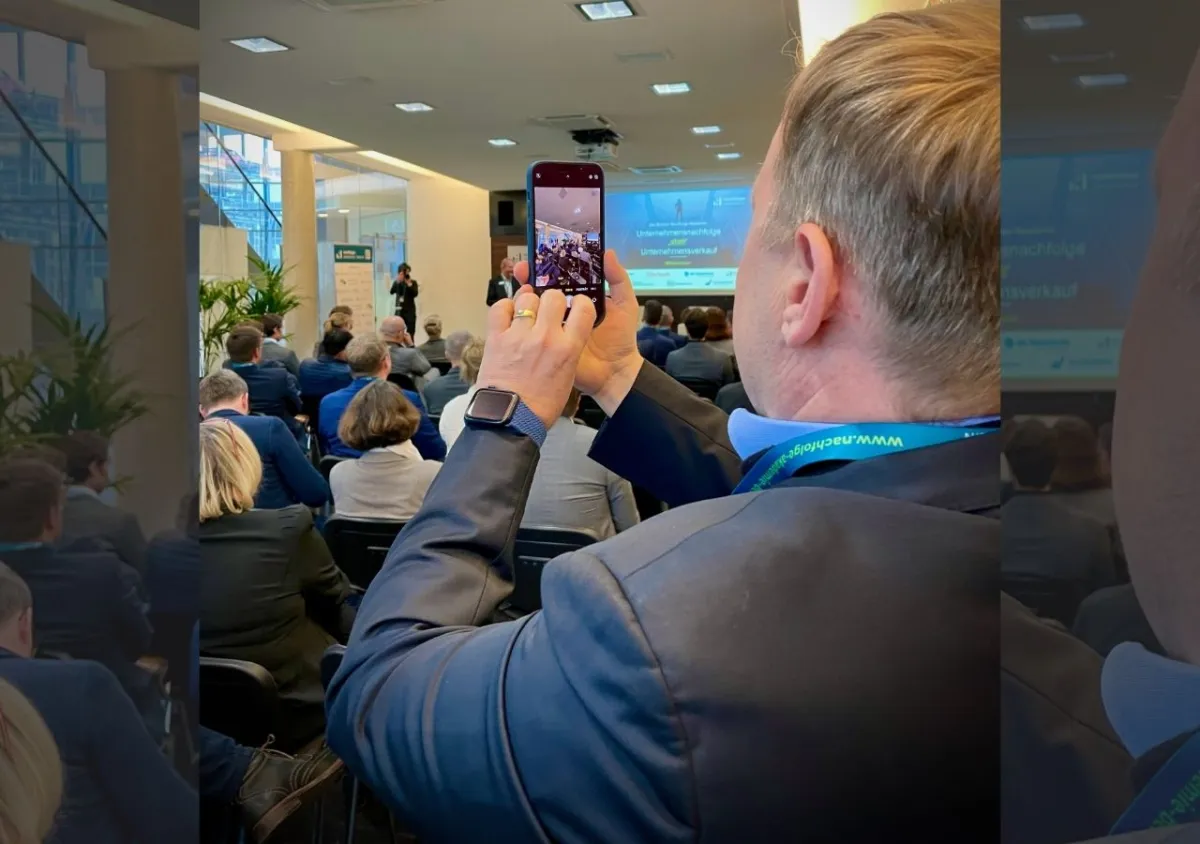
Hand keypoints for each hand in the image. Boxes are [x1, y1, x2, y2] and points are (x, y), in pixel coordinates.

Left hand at [476, 286, 595, 428]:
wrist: (511, 420)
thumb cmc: (540, 405)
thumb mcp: (568, 377)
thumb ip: (568, 350)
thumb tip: (563, 331)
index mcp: (568, 349)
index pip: (584, 308)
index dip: (579, 303)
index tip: (574, 307)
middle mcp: (546, 337)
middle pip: (553, 296)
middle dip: (552, 301)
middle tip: (547, 311)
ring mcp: (519, 335)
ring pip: (526, 298)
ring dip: (528, 303)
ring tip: (526, 315)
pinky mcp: (497, 338)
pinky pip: (500, 308)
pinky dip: (504, 308)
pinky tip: (508, 316)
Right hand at [514, 250, 642, 414]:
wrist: (615, 372)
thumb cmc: (621, 339)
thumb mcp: (624, 304)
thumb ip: (618, 279)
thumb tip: (608, 253)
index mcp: (580, 298)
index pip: (561, 277)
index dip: (549, 265)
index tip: (539, 256)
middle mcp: (564, 310)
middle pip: (543, 288)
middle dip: (530, 276)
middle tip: (522, 269)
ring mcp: (554, 326)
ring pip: (535, 306)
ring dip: (525, 295)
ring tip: (522, 286)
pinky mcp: (548, 343)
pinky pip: (533, 329)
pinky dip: (525, 320)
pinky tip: (522, 310)